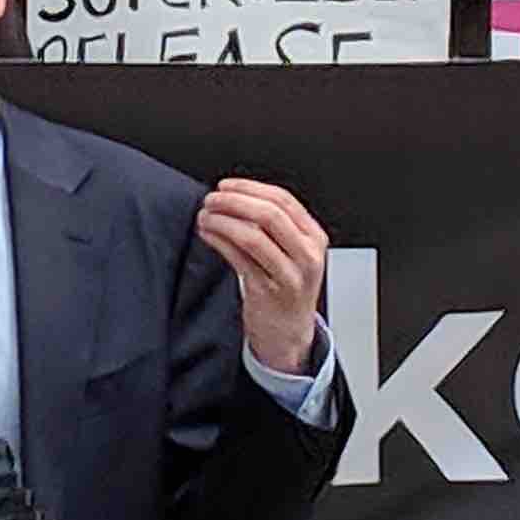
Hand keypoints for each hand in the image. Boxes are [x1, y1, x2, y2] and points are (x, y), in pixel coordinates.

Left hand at [198, 178, 328, 374]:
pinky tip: (208, 234)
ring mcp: (290, 275)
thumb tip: (234, 196)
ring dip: (222, 221)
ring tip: (205, 216)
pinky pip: (239, 259)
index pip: (284, 200)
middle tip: (211, 199)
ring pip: (252, 236)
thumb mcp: (293, 253)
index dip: (250, 188)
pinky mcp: (268, 292)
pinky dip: (219, 241)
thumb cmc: (286, 287)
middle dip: (234, 202)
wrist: (289, 333)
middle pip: (269, 215)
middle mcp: (307, 255)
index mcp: (314, 238)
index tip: (226, 186)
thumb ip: (274, 226)